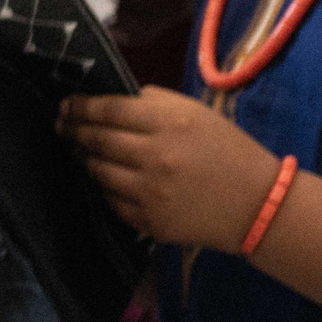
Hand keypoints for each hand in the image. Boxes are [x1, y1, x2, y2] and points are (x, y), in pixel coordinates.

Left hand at [58, 86, 278, 250]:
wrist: (259, 205)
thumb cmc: (227, 151)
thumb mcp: (196, 113)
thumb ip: (153, 102)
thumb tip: (111, 99)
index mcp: (170, 123)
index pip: (109, 110)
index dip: (81, 107)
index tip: (65, 105)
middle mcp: (156, 157)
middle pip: (97, 140)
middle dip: (74, 131)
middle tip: (62, 126)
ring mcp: (151, 193)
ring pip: (99, 171)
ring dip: (87, 159)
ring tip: (83, 151)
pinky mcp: (151, 221)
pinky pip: (112, 200)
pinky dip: (107, 188)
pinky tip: (109, 179)